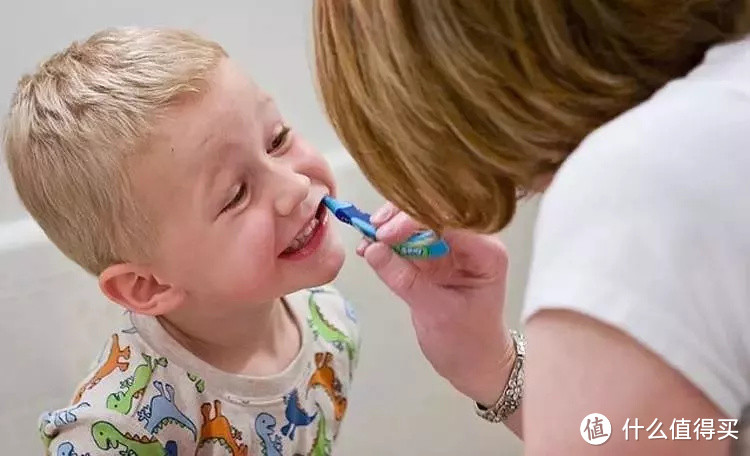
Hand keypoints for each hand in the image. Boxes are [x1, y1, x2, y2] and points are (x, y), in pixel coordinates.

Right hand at [358, 202, 514, 405]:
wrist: (474, 365)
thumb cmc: (467, 342)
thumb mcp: (436, 312)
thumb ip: (405, 279)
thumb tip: (371, 249)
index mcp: (485, 251)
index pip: (450, 219)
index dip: (416, 219)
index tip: (385, 234)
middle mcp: (470, 242)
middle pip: (433, 212)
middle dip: (400, 218)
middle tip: (372, 231)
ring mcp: (450, 248)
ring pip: (417, 223)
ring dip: (390, 228)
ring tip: (366, 240)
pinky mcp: (432, 258)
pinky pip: (408, 241)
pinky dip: (388, 243)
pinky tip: (368, 249)